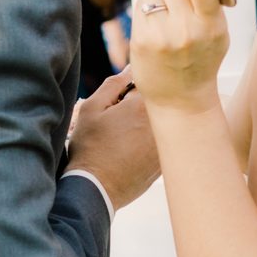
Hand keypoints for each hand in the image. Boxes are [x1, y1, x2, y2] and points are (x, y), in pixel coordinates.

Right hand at [66, 71, 158, 210]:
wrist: (95, 188)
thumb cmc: (90, 147)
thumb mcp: (92, 109)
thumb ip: (113, 84)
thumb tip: (131, 69)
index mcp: (144, 104)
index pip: (147, 82)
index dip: (130, 91)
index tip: (118, 102)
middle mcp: (162, 123)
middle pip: (157, 103)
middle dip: (141, 107)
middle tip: (120, 123)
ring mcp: (166, 144)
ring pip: (160, 124)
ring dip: (145, 126)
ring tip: (123, 140)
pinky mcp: (164, 162)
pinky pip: (161, 145)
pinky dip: (147, 145)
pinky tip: (129, 154)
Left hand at [128, 0, 230, 114]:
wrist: (182, 99)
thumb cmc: (201, 59)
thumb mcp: (217, 30)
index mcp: (211, 23)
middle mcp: (186, 29)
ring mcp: (161, 35)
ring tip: (164, 5)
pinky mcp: (141, 40)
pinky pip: (140, 4)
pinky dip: (146, 6)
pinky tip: (154, 21)